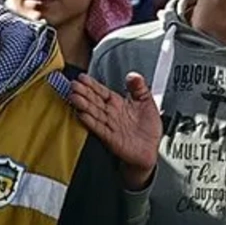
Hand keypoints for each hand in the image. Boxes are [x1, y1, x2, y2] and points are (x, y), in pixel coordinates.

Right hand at [69, 73, 162, 189]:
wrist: (151, 149)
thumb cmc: (148, 127)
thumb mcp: (147, 102)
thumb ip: (139, 87)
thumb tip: (132, 75)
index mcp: (118, 103)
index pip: (102, 92)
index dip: (92, 85)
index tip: (82, 78)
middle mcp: (111, 113)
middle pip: (95, 101)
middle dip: (84, 92)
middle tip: (74, 85)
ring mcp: (110, 125)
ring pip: (94, 113)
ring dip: (84, 105)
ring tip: (74, 97)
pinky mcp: (111, 138)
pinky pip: (99, 128)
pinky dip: (90, 122)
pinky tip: (82, 115)